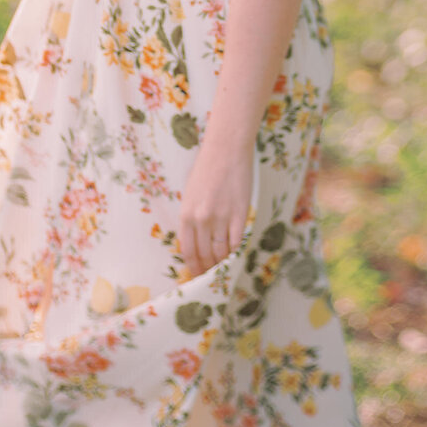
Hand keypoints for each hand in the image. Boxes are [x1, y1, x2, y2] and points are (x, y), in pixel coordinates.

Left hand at [176, 140, 252, 280]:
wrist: (226, 149)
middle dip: (207, 269)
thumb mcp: (190, 194)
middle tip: (211, 277)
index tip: (197, 274)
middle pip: (205, 255)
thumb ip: (191, 218)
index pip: (188, 251)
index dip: (193, 267)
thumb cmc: (206, 168)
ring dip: (222, 263)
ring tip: (223, 268)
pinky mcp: (240, 214)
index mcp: (186, 215)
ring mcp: (222, 218)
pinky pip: (236, 242)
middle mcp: (202, 220)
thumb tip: (195, 241)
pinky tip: (235, 253)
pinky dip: (235, 251)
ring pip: (221, 252)